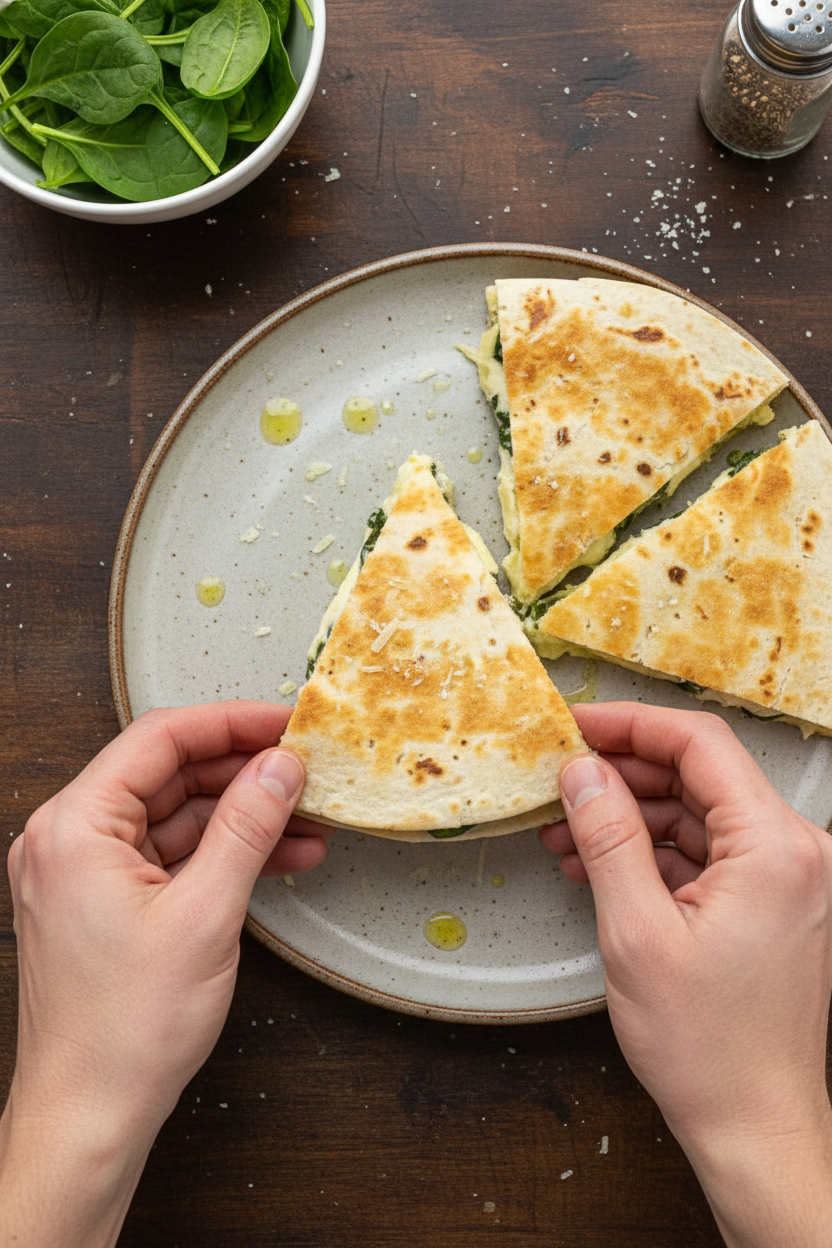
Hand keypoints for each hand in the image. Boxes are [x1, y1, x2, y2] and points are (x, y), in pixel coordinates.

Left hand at [0, 700, 329, 1247]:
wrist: (90, 1114)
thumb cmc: (125, 1029)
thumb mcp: (205, 914)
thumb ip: (247, 827)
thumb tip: (280, 767)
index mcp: (75, 827)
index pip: (160, 740)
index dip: (231, 723)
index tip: (285, 722)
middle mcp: (69, 839)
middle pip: (168, 774)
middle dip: (243, 773)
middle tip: (304, 769)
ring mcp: (84, 871)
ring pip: (175, 815)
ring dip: (242, 817)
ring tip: (307, 820)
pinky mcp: (104, 901)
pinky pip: (170, 855)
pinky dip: (221, 853)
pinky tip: (278, 856)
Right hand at [540, 703, 831, 1247]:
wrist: (754, 1126)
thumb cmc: (707, 1047)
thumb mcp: (636, 933)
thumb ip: (608, 837)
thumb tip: (581, 771)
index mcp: (775, 847)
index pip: (700, 744)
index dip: (629, 725)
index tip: (575, 726)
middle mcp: (795, 851)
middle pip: (699, 775)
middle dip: (622, 776)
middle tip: (558, 783)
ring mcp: (786, 878)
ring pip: (697, 813)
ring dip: (630, 818)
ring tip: (564, 835)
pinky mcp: (771, 902)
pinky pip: (706, 852)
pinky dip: (652, 853)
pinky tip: (599, 865)